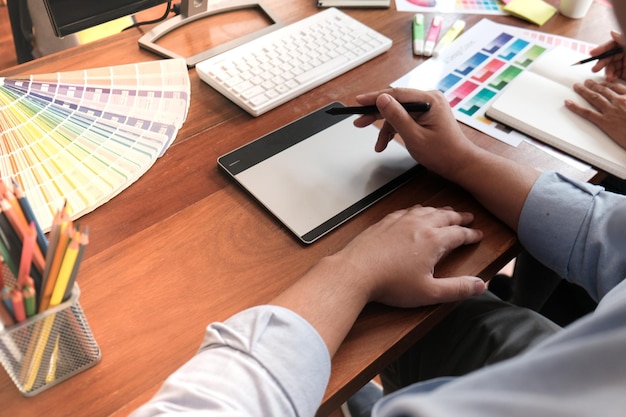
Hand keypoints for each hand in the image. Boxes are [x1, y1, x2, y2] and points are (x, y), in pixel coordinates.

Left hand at [333, 205, 484, 307]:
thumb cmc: (391, 284)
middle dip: (459, 218)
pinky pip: (406, 211)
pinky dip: (417, 210)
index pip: (459, 234)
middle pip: (445, 217)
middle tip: (468, 218)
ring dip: (440, 211)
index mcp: (434, 240)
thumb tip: (480, 285)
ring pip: (426, 210)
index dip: (471, 235)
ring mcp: (400, 221)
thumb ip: (457, 289)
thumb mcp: (429, 292)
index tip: (478, 235)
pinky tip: (415, 213)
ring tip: (447, 212)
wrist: (356, 272)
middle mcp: (419, 225)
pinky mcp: (384, 222)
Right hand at [353, 88, 478, 181]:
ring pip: (398, 112)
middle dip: (376, 114)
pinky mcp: (426, 115)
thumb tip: (382, 99)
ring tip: (378, 145)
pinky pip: (405, 118)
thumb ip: (397, 116)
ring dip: (386, 128)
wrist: (460, 164)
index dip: (374, 98)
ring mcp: (428, 107)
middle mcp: (429, 99)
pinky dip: (395, 130)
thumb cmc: (443, 153)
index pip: (396, 94)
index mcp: (429, 100)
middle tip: (359, 121)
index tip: (359, 101)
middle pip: (395, 102)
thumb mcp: (414, 137)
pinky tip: (386, 142)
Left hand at [566, 79, 625, 148]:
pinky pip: (587, 113)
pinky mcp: (604, 122)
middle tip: (586, 82)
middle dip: (593, 85)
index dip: (606, 84)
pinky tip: (568, 103)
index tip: (601, 83)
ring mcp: (611, 111)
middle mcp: (619, 101)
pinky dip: (576, 107)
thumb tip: (624, 101)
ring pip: (594, 97)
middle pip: (603, 90)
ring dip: (584, 90)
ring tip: (577, 87)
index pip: (616, 87)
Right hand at [590, 31, 625, 81]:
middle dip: (601, 64)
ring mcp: (623, 64)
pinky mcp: (625, 73)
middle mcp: (622, 54)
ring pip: (611, 69)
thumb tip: (612, 32)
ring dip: (608, 74)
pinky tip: (613, 81)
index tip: (592, 53)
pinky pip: (617, 76)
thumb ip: (622, 39)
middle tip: (595, 69)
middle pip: (608, 58)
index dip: (601, 49)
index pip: (610, 46)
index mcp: (622, 45)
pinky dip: (613, 79)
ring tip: (609, 78)